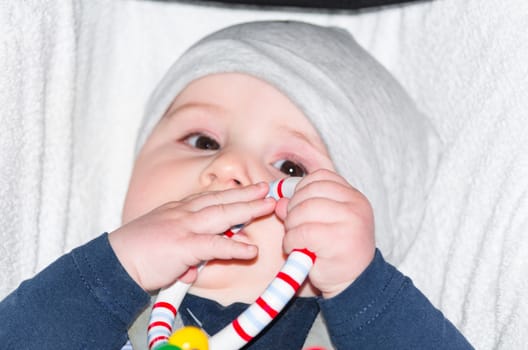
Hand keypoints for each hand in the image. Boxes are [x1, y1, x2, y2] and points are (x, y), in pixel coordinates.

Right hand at [109, 182, 274, 291]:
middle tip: (266, 187)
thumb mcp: (164, 248)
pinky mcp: (183, 246)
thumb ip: (182, 256)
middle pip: (220, 200)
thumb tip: (192, 269)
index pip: (209, 197)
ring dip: (247, 209)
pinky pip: (214, 246)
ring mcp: (184, 227)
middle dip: (246, 193)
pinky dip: (234, 247)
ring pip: (222, 214)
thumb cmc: (136, 255)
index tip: (247, 188)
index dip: (231, 192)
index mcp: (178, 211)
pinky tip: (250, 249)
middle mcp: (183, 213)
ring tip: (268, 205)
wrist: (113, 263)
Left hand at [275, 169, 375, 298]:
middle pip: (309, 192)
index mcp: (354, 197)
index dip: (300, 189)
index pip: (320, 177)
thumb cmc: (336, 252)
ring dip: (291, 226)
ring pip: (304, 210)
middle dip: (293, 209)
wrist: (354, 284)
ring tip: (294, 238)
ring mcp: (350, 222)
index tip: (296, 206)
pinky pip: (302, 232)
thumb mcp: (322, 223)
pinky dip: (291, 241)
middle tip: (293, 226)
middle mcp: (356, 205)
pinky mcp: (338, 241)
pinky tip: (295, 249)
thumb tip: (279, 202)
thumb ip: (303, 207)